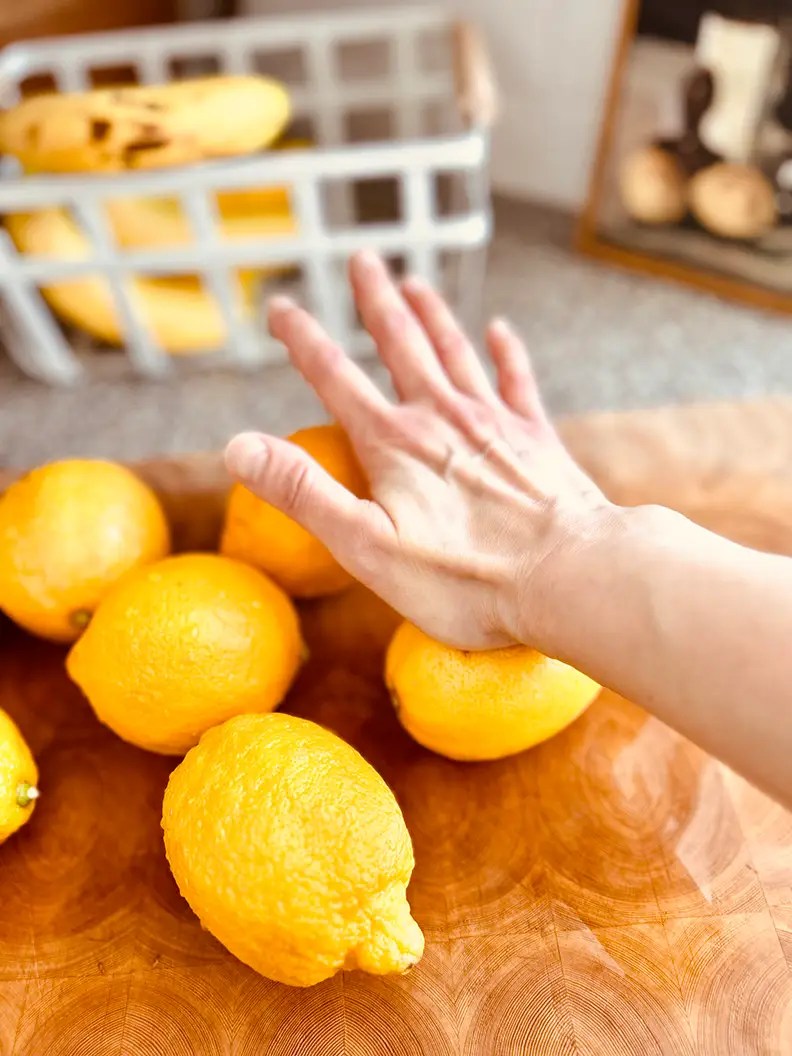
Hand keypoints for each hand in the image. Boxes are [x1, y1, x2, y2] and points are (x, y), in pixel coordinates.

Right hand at [225, 251, 611, 650]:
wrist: (571, 576)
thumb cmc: (467, 580)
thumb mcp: (367, 548)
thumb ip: (304, 493)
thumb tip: (237, 447)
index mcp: (394, 443)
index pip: (335, 377)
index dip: (303, 340)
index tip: (281, 306)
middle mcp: (442, 416)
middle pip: (402, 343)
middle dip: (377, 300)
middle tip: (364, 259)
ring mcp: (495, 421)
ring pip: (455, 350)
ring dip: (433, 314)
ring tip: (416, 284)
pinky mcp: (537, 439)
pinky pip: (517, 380)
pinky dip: (506, 352)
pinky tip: (499, 331)